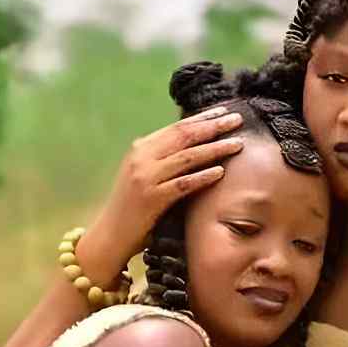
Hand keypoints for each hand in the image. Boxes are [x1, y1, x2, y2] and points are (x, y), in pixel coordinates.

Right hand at [78, 107, 243, 278]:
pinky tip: (220, 172)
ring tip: (237, 144)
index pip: (176, 127)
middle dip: (213, 126)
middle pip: (184, 136)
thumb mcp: (143, 175)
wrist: (110, 235)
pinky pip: (183, 184)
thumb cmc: (131, 208)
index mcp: (141, 148)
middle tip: (237, 119)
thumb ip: (161, 159)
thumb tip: (191, 145)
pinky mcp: (152, 199)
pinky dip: (202, 177)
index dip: (202, 118)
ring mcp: (146, 178)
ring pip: (187, 157)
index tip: (224, 111)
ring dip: (215, 149)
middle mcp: (142, 158)